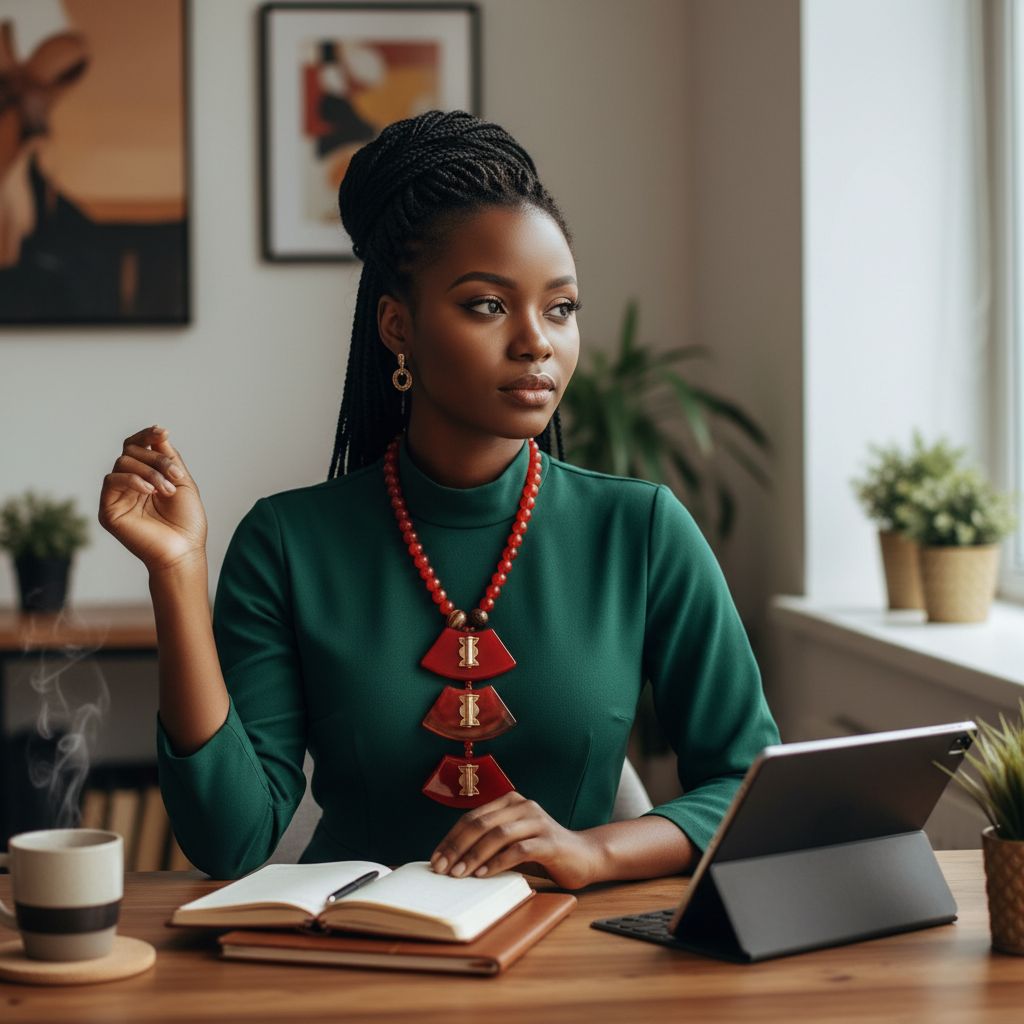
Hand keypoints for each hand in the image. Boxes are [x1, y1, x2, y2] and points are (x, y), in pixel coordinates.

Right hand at [98, 425, 207, 573]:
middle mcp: (130, 484)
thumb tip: (158, 434)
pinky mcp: (108, 509)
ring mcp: (117, 496)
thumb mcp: (182, 482)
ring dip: (150, 471)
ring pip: (123, 462)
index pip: (137, 447)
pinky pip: (112, 480)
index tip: (162, 432)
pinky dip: (133, 479)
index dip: (146, 435)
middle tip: (175, 476)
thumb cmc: (187, 522)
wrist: (183, 550)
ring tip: (167, 490)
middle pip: (131, 451)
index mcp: (146, 477)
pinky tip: (150, 490)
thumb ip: (168, 458)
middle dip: (157, 458)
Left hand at [429, 791, 602, 889]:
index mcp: (510, 803)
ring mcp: (538, 821)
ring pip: (498, 835)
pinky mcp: (550, 841)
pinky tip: (484, 875)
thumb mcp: (513, 842)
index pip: (472, 817)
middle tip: (442, 868)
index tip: (436, 859)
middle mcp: (523, 806)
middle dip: (457, 847)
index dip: (451, 838)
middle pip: (481, 823)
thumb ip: (490, 843)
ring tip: (459, 874)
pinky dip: (498, 862)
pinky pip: (518, 849)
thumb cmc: (543, 851)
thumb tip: (454, 860)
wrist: (584, 856)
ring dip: (474, 855)